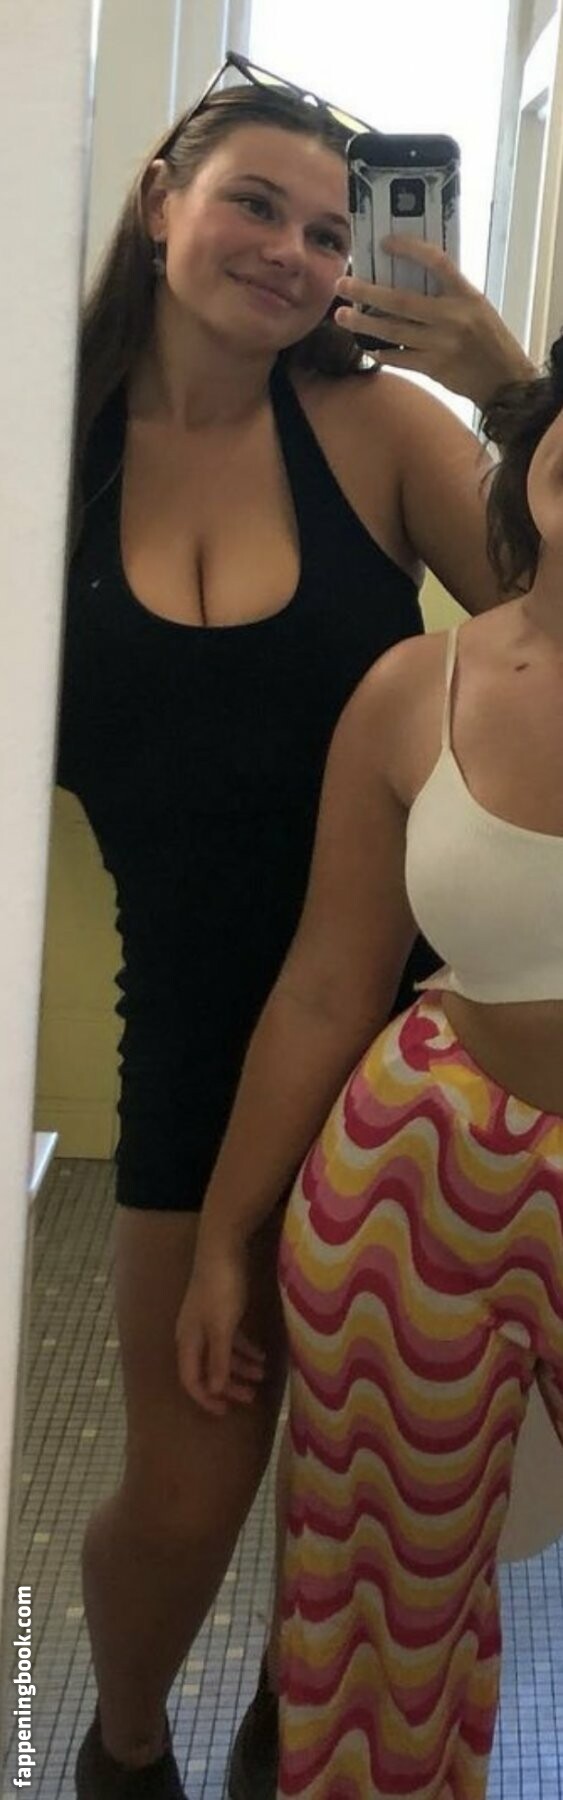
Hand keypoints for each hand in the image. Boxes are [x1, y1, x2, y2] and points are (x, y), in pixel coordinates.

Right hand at [175, 1239, 265, 1415]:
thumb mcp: (222, 1328)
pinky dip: (245, 1349)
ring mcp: (206, 1322)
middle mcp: (193, 1334)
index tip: (224, 1412)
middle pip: (207, 1369)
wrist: (222, 1248)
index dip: (205, 1399)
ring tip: (263, 1376)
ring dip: (240, 1367)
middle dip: (228, 1386)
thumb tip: (213, 1390)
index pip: (191, 1379)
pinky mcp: (221, 1310)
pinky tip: (261, 1355)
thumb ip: (218, 1359)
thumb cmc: (221, 1289)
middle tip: (251, 1398)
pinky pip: (231, 1338)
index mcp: (188, 1340)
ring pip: (221, 1354)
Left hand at [334, 235, 534, 408]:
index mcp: (466, 295)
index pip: (436, 262)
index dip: (410, 249)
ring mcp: (441, 344)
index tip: (385, 243)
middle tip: (342, 284)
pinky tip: (367, 345)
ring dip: (364, 323)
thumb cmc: (490, 338)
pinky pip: (400, 358)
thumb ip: (448, 294)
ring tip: (342, 316)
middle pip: (401, 301)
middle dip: (367, 291)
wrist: (505, 379)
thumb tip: (409, 278)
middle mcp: (452, 317)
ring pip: (394, 332)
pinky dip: (381, 352)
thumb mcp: (477, 306)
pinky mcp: (434, 368)